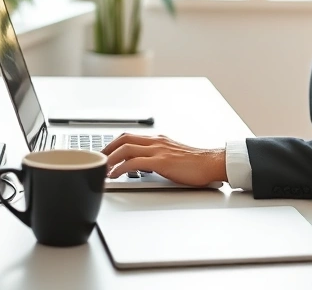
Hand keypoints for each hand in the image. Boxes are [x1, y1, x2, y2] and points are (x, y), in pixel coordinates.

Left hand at [101, 134, 227, 186]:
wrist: (212, 163)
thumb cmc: (197, 163)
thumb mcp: (174, 157)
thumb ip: (159, 159)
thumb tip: (146, 167)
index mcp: (159, 140)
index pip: (131, 137)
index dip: (115, 144)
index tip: (106, 154)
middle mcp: (157, 142)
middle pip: (124, 139)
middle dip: (108, 149)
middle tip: (99, 160)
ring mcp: (158, 151)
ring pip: (126, 148)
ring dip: (110, 159)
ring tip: (103, 169)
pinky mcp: (161, 162)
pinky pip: (134, 163)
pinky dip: (120, 168)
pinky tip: (114, 176)